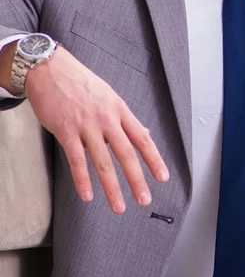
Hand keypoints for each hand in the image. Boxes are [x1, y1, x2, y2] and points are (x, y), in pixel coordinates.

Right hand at [25, 47, 169, 213]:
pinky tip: (88, 196)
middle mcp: (107, 119)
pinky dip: (82, 180)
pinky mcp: (66, 130)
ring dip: (112, 187)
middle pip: (126, 153)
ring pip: (103, 161)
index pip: (142, 138)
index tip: (163, 177)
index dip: (154, 159)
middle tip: (145, 199)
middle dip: (137, 179)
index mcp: (120, 110)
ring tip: (119, 206)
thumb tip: (145, 134)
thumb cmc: (81, 83)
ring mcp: (86, 125)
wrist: (50, 69)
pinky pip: (76, 160)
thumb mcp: (110, 96)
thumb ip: (126, 118)